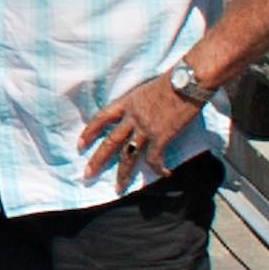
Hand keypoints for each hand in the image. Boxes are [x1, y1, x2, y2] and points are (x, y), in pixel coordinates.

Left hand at [85, 71, 202, 181]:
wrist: (188, 80)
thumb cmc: (173, 80)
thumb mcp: (147, 89)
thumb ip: (139, 104)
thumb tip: (140, 113)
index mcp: (127, 102)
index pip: (102, 117)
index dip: (89, 132)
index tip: (80, 144)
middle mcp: (132, 117)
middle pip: (110, 141)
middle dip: (97, 160)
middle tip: (87, 174)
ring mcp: (145, 128)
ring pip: (128, 156)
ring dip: (123, 174)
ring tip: (118, 188)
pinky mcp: (161, 137)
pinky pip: (154, 158)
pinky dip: (158, 168)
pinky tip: (164, 173)